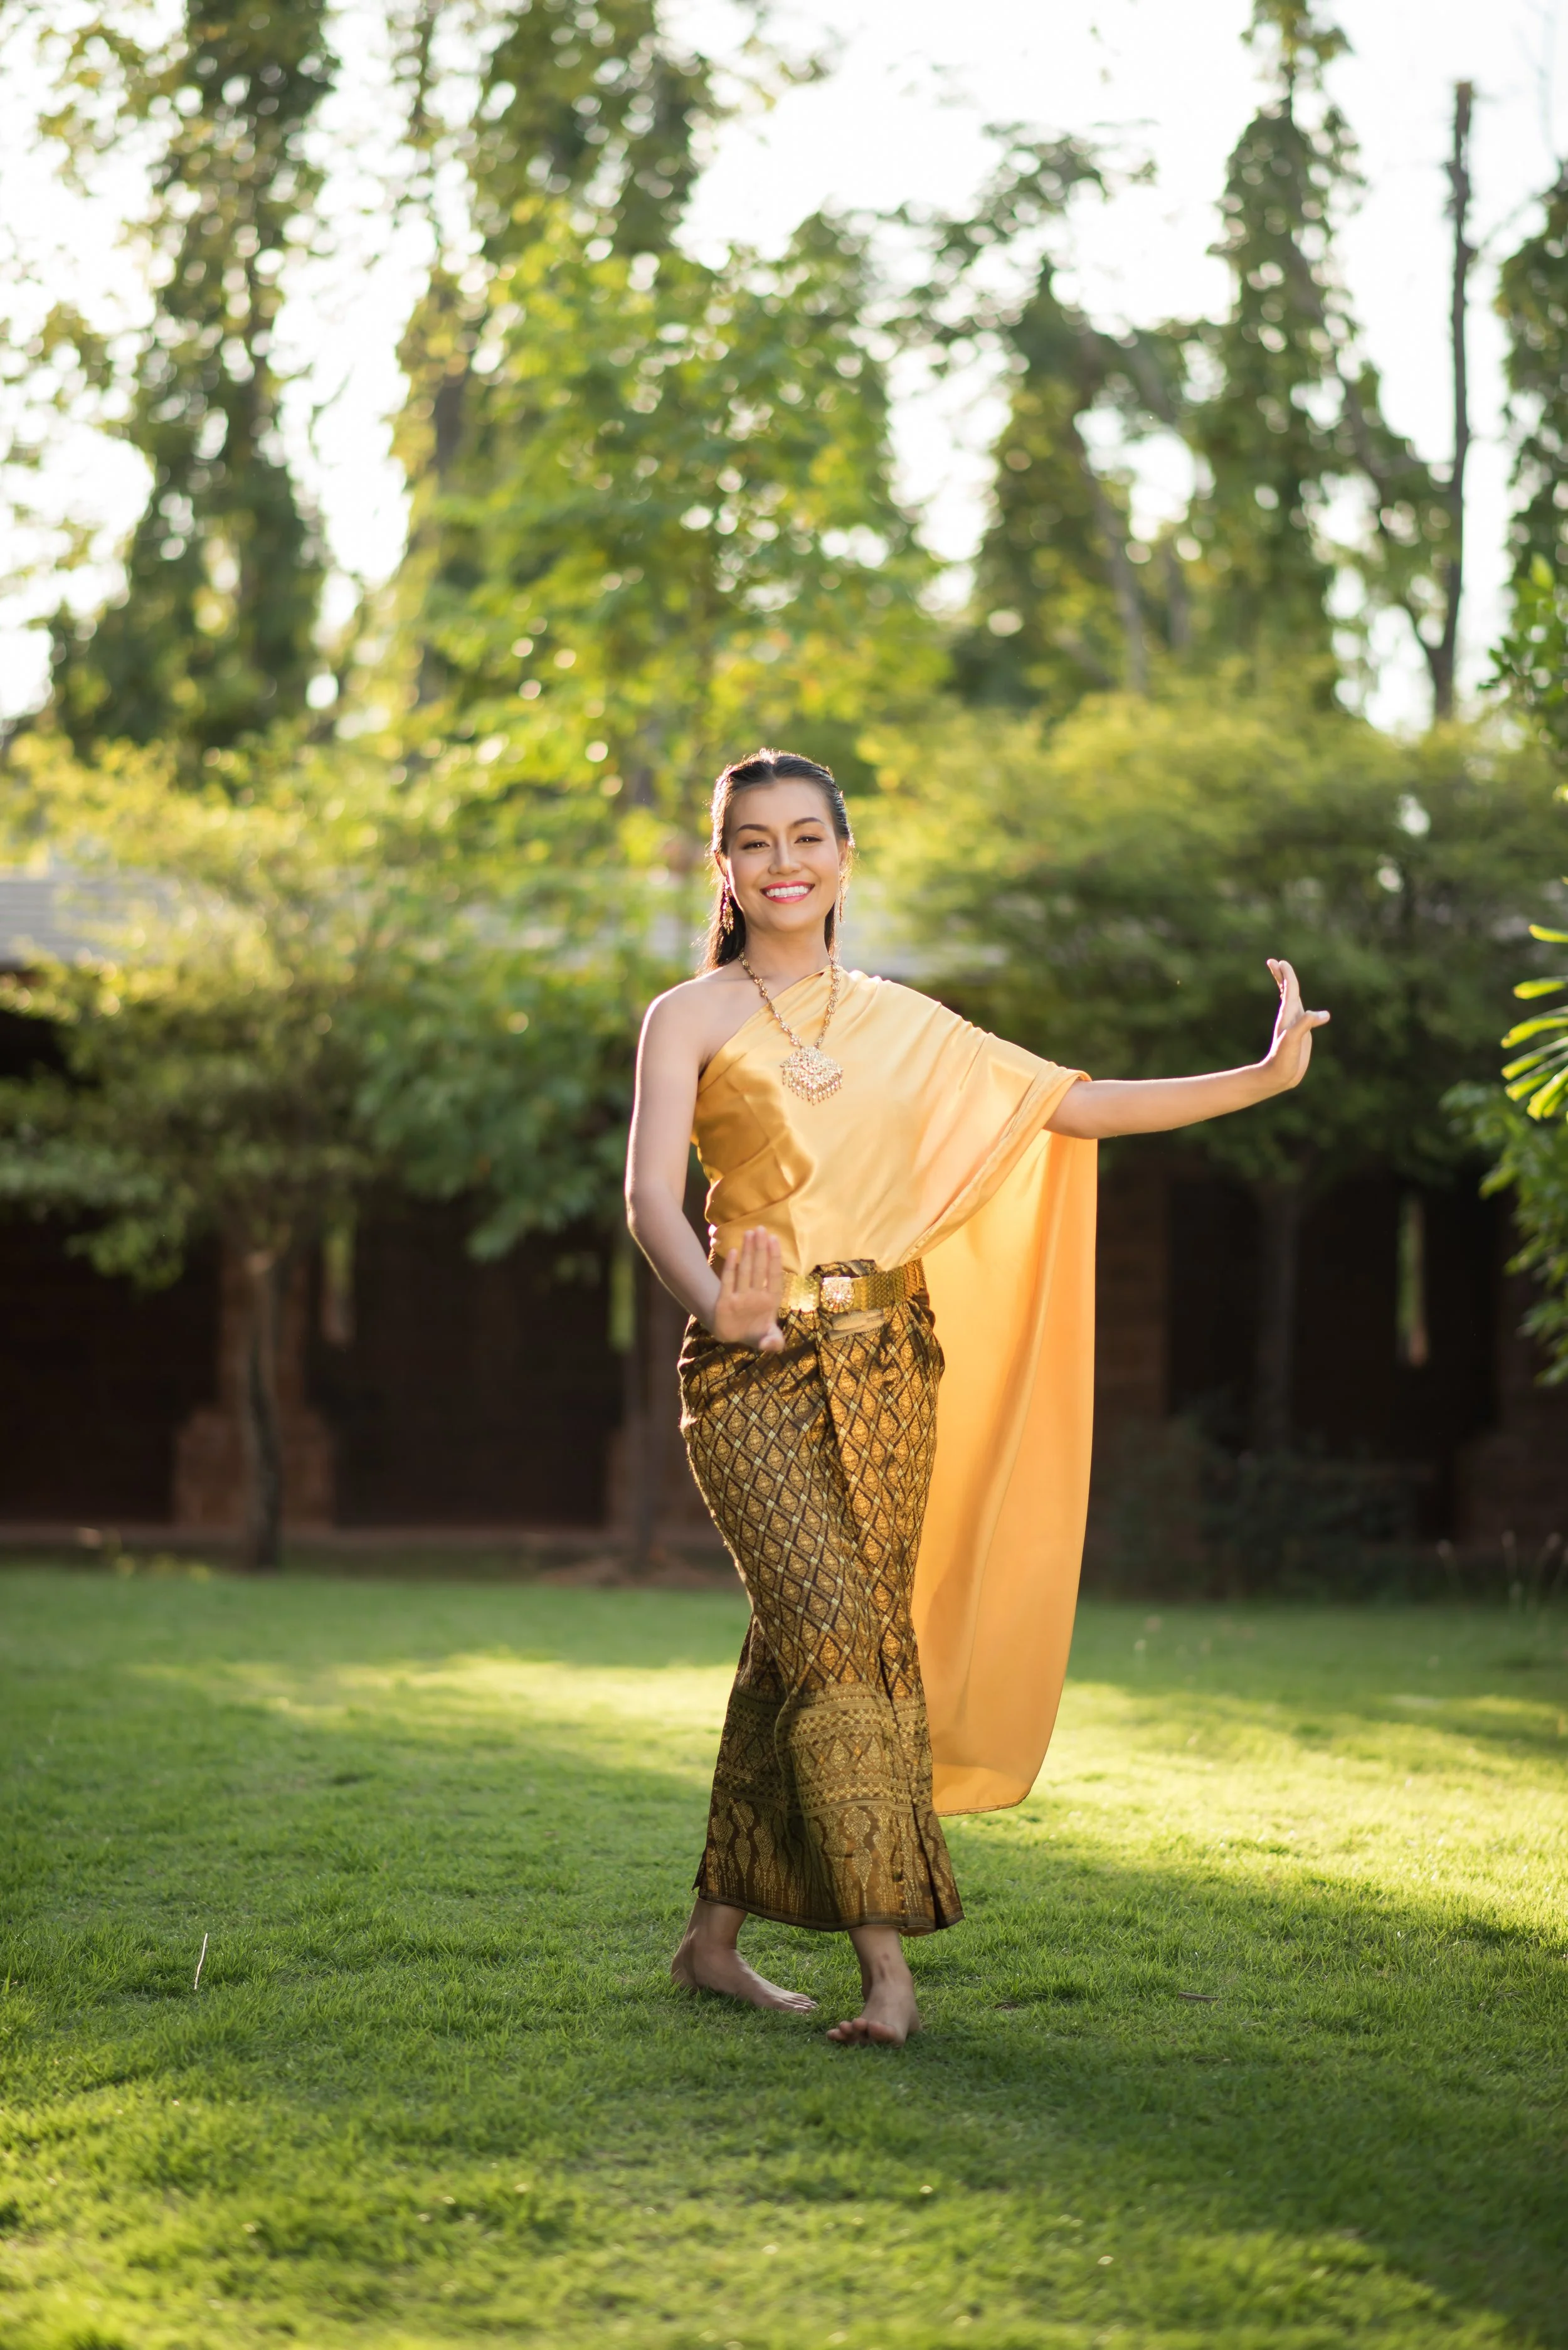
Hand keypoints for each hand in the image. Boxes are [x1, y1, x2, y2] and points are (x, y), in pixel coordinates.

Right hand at [709, 1227, 784, 1352]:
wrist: (734, 1336)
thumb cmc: (756, 1333)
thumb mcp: (767, 1340)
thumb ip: (772, 1342)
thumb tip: (774, 1346)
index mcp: (770, 1302)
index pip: (774, 1276)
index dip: (774, 1258)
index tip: (774, 1240)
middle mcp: (756, 1296)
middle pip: (759, 1268)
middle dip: (761, 1249)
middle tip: (761, 1228)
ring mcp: (740, 1297)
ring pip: (745, 1271)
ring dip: (748, 1252)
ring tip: (750, 1233)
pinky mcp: (725, 1302)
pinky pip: (728, 1281)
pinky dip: (731, 1267)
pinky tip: (733, 1252)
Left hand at [1261, 958, 1329, 1091]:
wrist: (1279, 1075)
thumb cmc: (1283, 1057)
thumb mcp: (1294, 1039)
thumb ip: (1306, 1024)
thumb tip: (1324, 1014)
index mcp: (1288, 1014)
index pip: (1289, 989)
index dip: (1286, 975)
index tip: (1280, 962)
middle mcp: (1291, 1016)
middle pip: (1287, 991)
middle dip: (1281, 976)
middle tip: (1274, 962)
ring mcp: (1295, 1024)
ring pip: (1293, 1000)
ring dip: (1288, 987)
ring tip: (1284, 977)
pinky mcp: (1301, 1033)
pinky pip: (1302, 1014)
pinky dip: (1301, 1004)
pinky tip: (1304, 1007)